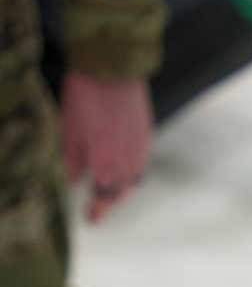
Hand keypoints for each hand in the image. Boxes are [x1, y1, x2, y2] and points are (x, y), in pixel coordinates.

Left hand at [61, 73, 153, 221]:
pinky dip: (131, 171)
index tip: (91, 219)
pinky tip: (123, 168)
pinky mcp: (147, 136)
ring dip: (122, 189)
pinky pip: (140, 163)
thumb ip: (71, 163)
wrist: (113, 67)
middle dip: (110, 203)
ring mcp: (141, 150)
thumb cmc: (86, 96)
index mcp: (107, 167)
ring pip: (133, 180)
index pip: (102, 198)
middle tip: (99, 210)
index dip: (96, 210)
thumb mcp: (70, 131)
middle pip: (120, 193)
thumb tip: (70, 183)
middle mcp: (128, 164)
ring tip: (111, 191)